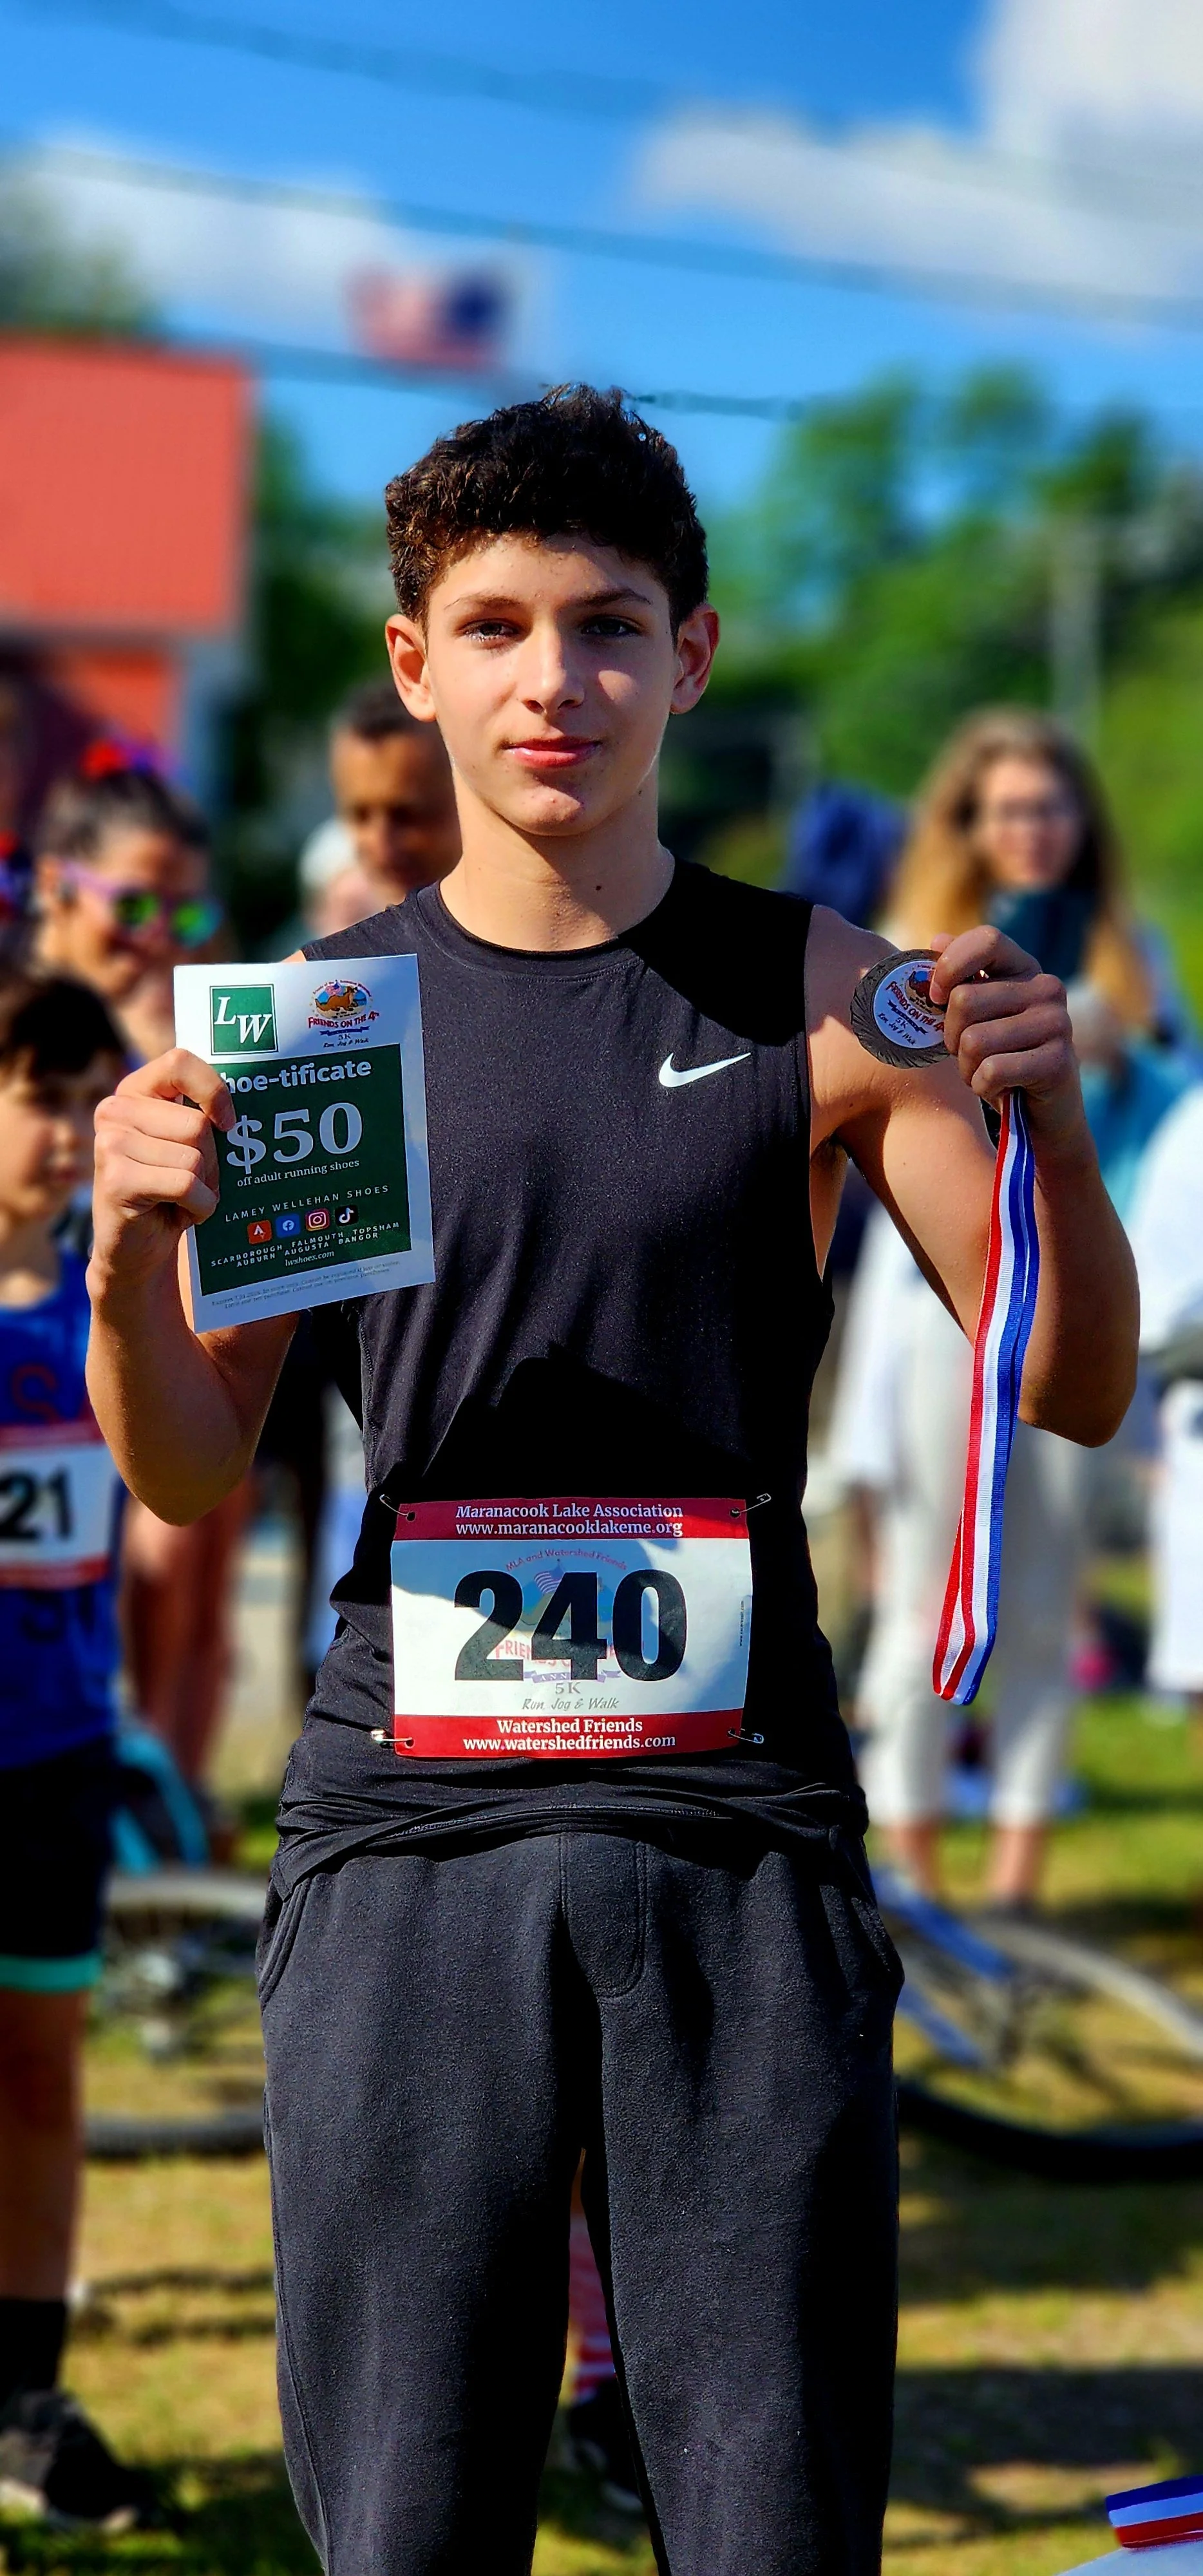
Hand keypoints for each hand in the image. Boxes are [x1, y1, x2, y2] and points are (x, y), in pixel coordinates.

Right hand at [90, 1051, 234, 1303]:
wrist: (137, 1250)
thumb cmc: (172, 1192)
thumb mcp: (186, 1146)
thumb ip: (203, 1116)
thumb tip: (248, 1103)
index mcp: (134, 1092)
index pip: (179, 1062)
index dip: (214, 1090)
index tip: (229, 1123)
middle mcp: (114, 1110)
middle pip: (197, 1124)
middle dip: (212, 1161)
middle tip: (196, 1183)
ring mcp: (110, 1144)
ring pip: (194, 1157)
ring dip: (204, 1188)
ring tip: (183, 1200)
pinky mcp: (116, 1180)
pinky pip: (186, 1185)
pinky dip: (198, 1207)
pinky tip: (178, 1216)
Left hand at [928, 927, 1083, 1149]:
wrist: (1040, 1113)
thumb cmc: (1000, 1058)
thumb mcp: (977, 1017)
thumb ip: (959, 980)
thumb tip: (937, 939)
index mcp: (1024, 968)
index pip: (987, 940)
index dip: (951, 965)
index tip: (936, 996)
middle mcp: (1046, 988)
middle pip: (966, 1000)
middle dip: (951, 1036)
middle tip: (966, 1053)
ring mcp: (1057, 1023)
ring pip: (973, 1041)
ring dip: (966, 1067)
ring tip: (984, 1071)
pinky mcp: (1058, 1062)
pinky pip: (991, 1071)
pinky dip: (982, 1086)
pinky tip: (998, 1088)